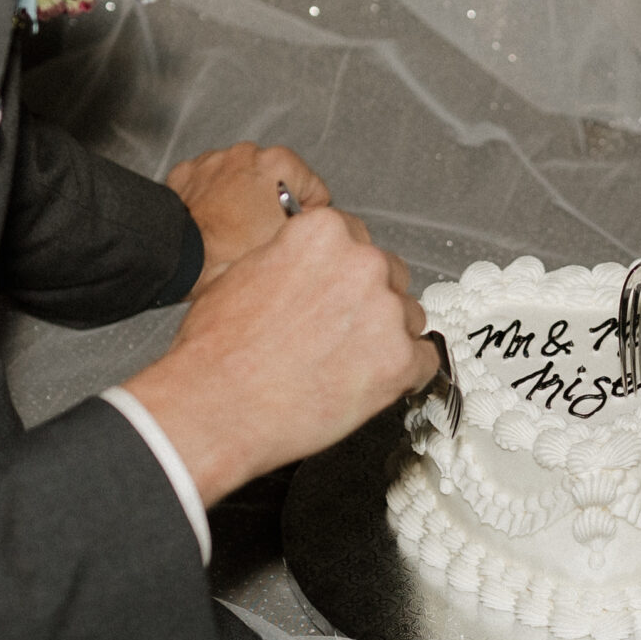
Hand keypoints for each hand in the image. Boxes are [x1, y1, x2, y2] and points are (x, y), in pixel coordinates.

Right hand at [121, 205, 431, 502]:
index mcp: (323, 232)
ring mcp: (386, 312)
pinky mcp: (400, 362)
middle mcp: (362, 263)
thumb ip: (293, 257)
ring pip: (407, 317)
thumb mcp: (246, 272)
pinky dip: (403, 374)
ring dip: (385, 337)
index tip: (335, 292)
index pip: (356, 240)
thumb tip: (311, 265)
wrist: (215, 407)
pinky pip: (425, 362)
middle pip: (388, 275)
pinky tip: (370, 382)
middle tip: (336, 333)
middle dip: (367, 301)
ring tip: (342, 364)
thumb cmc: (219, 350)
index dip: (342, 273)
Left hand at [166, 143, 330, 294]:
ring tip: (234, 229)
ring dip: (242, 197)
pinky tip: (213, 219)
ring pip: (241, 179)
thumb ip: (309, 226)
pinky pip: (211, 182)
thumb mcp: (289, 242)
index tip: (293, 231)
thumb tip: (312, 226)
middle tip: (263, 233)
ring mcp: (215, 159)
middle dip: (273, 202)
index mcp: (281, 163)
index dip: (309, 217)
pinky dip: (213, 196)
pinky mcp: (188, 171)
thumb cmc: (232, 254)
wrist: (182, 259)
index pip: (315, 190)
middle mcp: (248, 153)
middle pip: (277, 181)